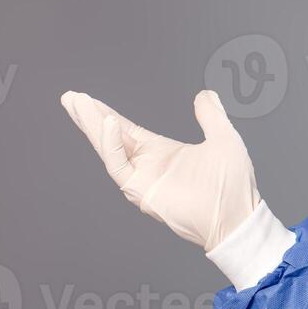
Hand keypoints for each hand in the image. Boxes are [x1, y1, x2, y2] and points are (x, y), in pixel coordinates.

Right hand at [61, 89, 260, 250]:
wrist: (237, 214)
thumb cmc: (233, 184)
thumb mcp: (223, 137)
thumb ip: (211, 115)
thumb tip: (205, 94)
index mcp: (162, 152)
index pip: (127, 130)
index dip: (108, 114)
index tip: (88, 100)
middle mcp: (148, 165)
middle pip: (111, 137)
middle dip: (89, 118)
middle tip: (70, 98)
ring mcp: (142, 179)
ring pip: (109, 150)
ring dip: (93, 127)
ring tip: (78, 105)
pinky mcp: (141, 191)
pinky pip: (119, 167)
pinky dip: (111, 145)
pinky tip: (108, 124)